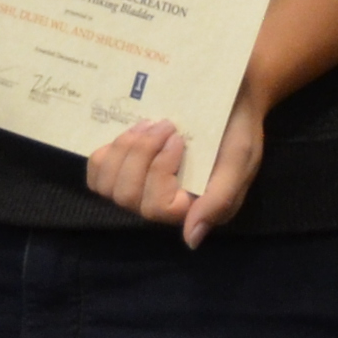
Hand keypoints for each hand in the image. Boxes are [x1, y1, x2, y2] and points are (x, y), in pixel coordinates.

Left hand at [89, 85, 266, 248]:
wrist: (229, 96)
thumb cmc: (238, 127)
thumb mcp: (240, 158)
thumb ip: (220, 199)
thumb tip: (191, 240)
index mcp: (191, 208)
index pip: (156, 207)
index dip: (159, 171)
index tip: (177, 138)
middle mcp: (162, 204)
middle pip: (127, 196)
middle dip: (141, 153)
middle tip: (164, 123)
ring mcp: (139, 187)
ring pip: (108, 186)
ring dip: (124, 149)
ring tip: (147, 124)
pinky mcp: (122, 170)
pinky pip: (97, 175)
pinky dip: (107, 153)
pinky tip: (129, 133)